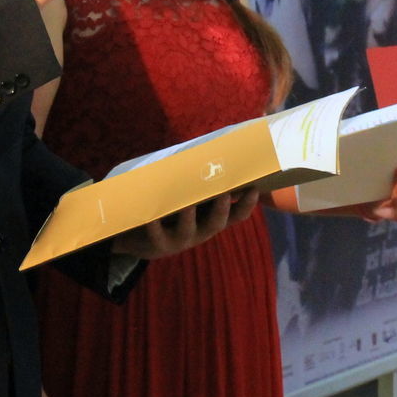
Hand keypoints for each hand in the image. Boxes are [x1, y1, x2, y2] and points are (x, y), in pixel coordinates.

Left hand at [111, 187, 258, 259]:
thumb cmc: (172, 210)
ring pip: (188, 229)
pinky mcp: (158, 244)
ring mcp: (180, 240)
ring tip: (188, 204)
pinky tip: (152, 216)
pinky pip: (157, 235)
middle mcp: (200, 232)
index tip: (254, 189)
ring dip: (189, 216)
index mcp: (211, 219)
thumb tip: (216, 153)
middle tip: (224, 193)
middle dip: (221, 209)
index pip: (236, 216)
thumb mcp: (191, 199)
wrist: (142, 239)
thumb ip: (203, 184)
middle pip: (216, 223)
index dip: (247, 205)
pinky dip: (155, 225)